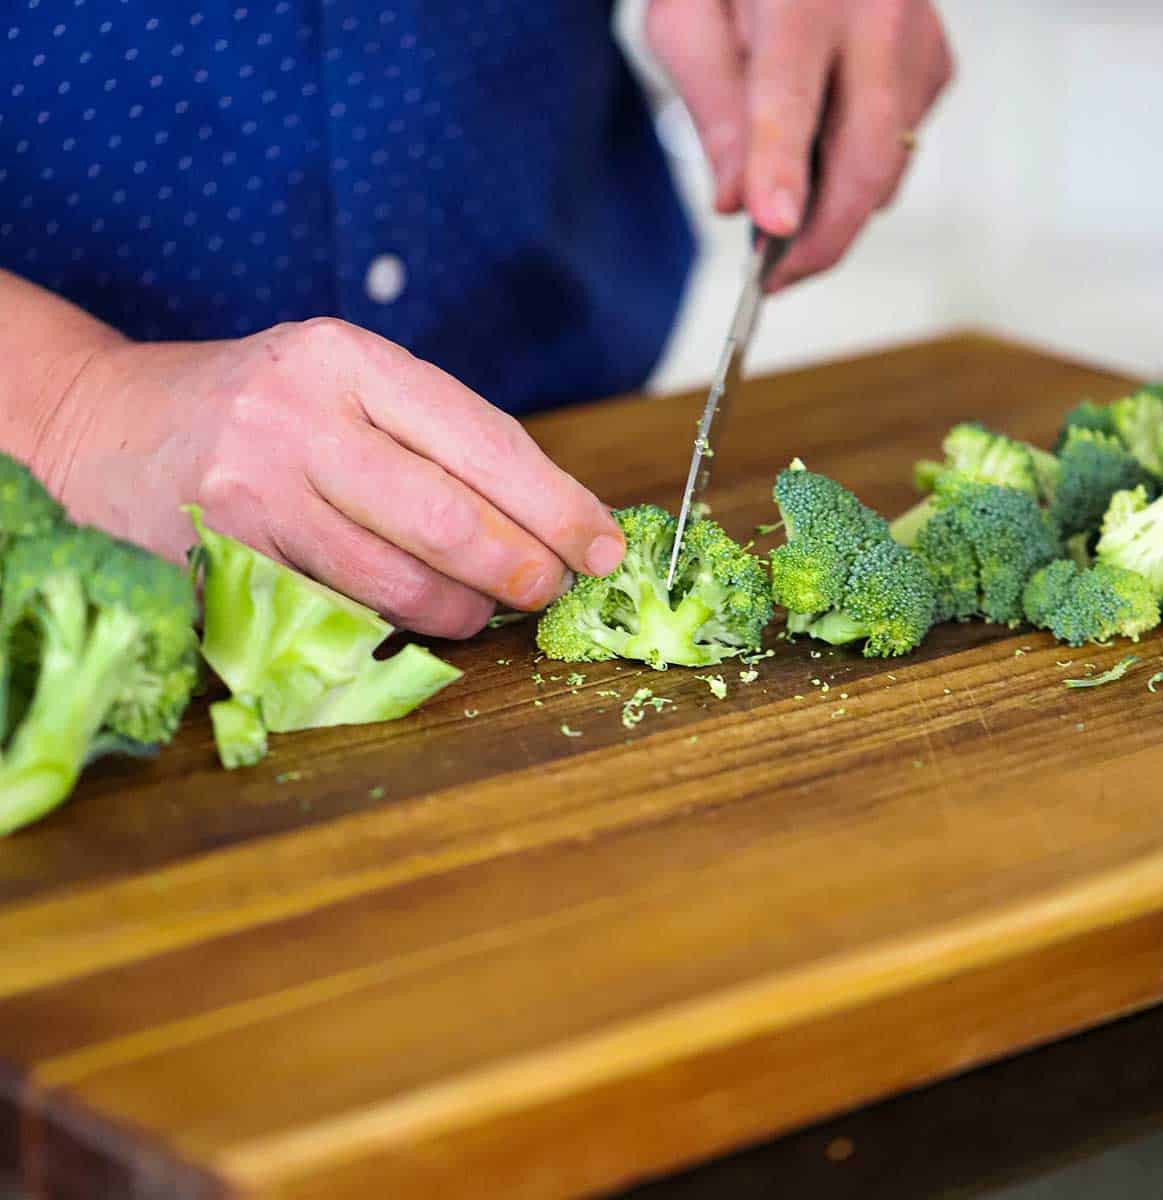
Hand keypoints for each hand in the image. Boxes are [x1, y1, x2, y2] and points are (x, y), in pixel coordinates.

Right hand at [39, 318, 625, 637]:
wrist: (108, 425)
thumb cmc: (258, 409)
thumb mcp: (344, 387)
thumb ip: (433, 439)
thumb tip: (548, 519)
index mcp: (349, 358)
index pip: (482, 439)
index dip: (556, 504)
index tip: (603, 545)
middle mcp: (299, 414)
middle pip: (447, 515)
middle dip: (519, 566)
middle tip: (550, 588)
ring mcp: (254, 489)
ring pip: (396, 578)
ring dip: (462, 609)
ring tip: (483, 607)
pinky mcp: (226, 557)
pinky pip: (339, 612)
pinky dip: (395, 626)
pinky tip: (417, 616)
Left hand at [646, 0, 953, 288]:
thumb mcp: (687, 22)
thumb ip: (710, 107)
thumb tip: (736, 203)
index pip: (791, 93)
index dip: (782, 168)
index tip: (773, 229)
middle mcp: (876, 12)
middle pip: (867, 149)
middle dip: (824, 234)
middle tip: (773, 280)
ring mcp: (917, 40)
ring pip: (888, 164)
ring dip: (835, 213)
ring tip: (781, 218)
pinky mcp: (934, 66)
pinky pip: (898, 153)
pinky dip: (855, 180)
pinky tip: (819, 160)